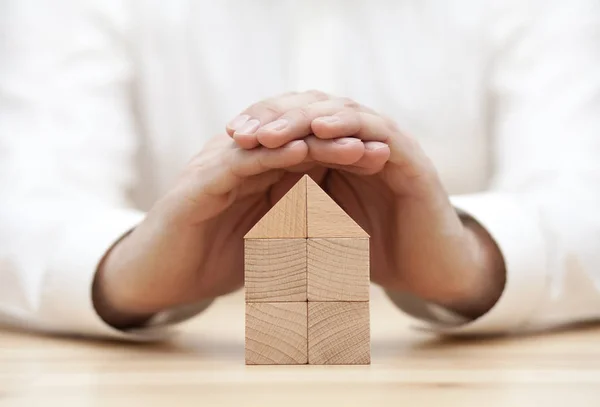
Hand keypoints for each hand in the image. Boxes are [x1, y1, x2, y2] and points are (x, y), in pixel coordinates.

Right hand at [92, 93, 387, 327]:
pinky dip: (273, 155)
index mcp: (258, 175)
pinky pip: (240, 161)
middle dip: (340, 142)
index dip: (346, 154)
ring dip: (316, 142)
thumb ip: (297, 229)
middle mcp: (240, 162)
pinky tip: (303, 152)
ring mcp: (218, 167)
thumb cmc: (212, 260)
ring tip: (356, 144)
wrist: (158, 278)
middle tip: (381, 146)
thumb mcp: (267, 244)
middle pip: (296, 141)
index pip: (308, 154)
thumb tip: (343, 236)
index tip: (384, 160)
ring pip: (273, 144)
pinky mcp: (199, 182)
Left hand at [227, 91, 505, 318]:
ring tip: (268, 132)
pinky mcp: (408, 156)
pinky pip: (375, 129)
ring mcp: (386, 143)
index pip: (295, 123)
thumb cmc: (372, 251)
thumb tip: (241, 204)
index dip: (261, 126)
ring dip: (301, 119)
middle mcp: (360, 140)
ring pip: (340, 113)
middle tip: (239, 131)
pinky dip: (346, 125)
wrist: (427, 272)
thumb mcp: (320, 227)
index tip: (229, 138)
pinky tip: (317, 128)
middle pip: (312, 109)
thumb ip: (291, 206)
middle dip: (273, 117)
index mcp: (337, 152)